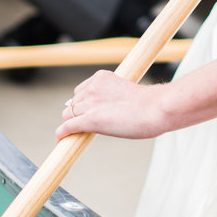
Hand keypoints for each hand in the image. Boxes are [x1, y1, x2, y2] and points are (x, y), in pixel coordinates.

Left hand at [55, 70, 174, 140]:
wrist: (156, 109)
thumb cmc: (150, 104)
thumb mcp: (126, 92)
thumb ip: (112, 98)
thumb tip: (107, 113)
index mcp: (101, 77)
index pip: (81, 90)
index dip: (84, 104)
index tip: (88, 111)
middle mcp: (92, 88)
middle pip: (73, 103)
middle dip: (78, 114)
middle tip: (88, 124)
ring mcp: (90, 103)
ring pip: (68, 115)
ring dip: (72, 123)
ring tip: (79, 134)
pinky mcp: (89, 120)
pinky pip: (67, 127)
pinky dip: (62, 133)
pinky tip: (60, 139)